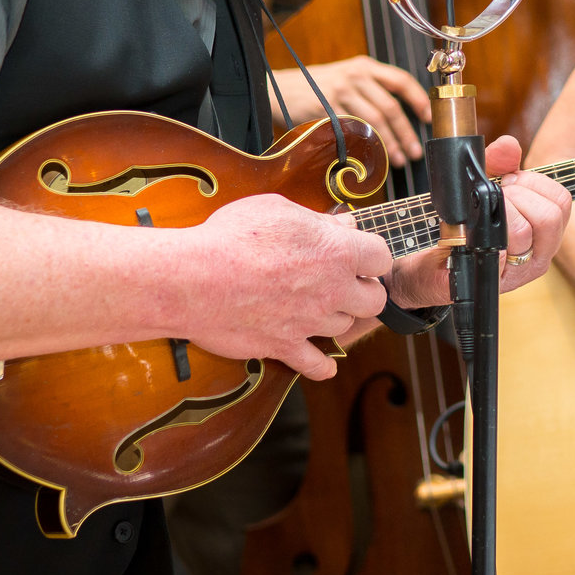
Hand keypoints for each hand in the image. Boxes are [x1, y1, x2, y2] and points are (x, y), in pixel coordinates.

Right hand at [181, 192, 391, 379]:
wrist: (193, 279)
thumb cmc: (231, 238)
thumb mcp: (278, 209)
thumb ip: (317, 220)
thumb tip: (341, 225)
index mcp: (336, 251)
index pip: (381, 256)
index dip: (370, 255)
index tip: (357, 255)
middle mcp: (332, 290)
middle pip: (373, 300)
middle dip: (362, 291)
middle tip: (344, 283)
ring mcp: (310, 322)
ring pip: (344, 327)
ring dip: (335, 317)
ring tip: (316, 307)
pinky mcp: (286, 346)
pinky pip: (318, 365)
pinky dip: (321, 363)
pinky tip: (321, 358)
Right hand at [274, 54, 432, 159]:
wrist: (280, 87)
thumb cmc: (317, 85)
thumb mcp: (346, 75)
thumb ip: (371, 87)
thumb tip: (401, 114)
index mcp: (364, 66)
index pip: (400, 80)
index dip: (419, 99)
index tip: (428, 117)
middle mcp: (354, 77)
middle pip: (390, 107)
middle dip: (406, 132)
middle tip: (415, 150)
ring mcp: (340, 93)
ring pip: (375, 122)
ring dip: (391, 144)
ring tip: (400, 159)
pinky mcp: (327, 111)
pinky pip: (354, 131)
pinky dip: (368, 146)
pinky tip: (375, 157)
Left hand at [385, 135, 572, 309]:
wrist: (432, 265)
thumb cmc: (465, 227)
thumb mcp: (483, 188)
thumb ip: (498, 163)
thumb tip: (508, 145)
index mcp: (545, 230)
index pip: (561, 200)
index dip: (532, 182)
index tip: (507, 182)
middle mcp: (540, 253)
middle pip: (550, 216)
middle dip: (517, 196)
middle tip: (495, 198)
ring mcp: (520, 271)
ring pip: (524, 232)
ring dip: (499, 213)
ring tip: (483, 215)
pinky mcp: (494, 282)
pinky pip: (496, 253)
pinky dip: (480, 237)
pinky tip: (469, 235)